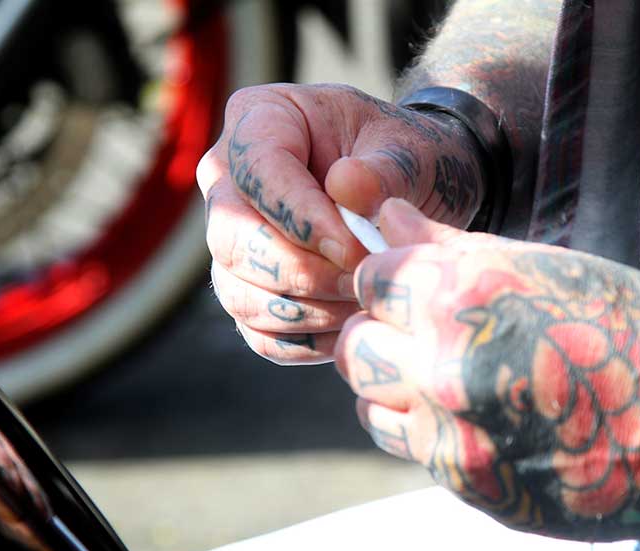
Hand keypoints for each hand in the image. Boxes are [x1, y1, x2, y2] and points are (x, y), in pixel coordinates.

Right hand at [197, 83, 484, 363]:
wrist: (410, 193)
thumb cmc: (406, 160)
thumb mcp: (409, 149)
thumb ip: (383, 169)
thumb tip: (345, 188)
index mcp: (261, 119)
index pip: (258, 172)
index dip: (302, 218)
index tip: (357, 249)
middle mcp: (229, 180)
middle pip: (232, 239)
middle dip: (302, 272)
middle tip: (364, 281)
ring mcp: (233, 240)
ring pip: (239, 293)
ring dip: (306, 311)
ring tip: (364, 302)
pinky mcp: (250, 290)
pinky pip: (260, 332)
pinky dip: (306, 341)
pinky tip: (351, 325)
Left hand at [335, 199, 639, 540]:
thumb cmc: (615, 322)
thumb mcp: (535, 266)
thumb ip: (446, 245)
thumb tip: (387, 218)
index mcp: (463, 297)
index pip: (372, 280)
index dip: (385, 277)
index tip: (403, 283)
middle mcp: (445, 367)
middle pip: (355, 346)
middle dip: (373, 329)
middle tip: (405, 326)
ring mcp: (453, 433)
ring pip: (368, 401)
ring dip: (386, 380)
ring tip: (427, 369)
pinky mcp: (467, 481)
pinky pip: (406, 443)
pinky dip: (414, 421)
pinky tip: (452, 408)